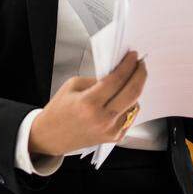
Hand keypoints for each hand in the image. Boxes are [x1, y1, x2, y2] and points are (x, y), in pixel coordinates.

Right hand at [29, 52, 146, 155]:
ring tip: (131, 80)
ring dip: (135, 90)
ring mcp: (110, 130)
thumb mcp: (72, 86)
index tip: (134, 56)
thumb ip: (96, 80)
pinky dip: (130, 105)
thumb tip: (118, 73)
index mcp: (88, 103)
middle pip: (132, 92)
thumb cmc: (59, 110)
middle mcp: (102, 118)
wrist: (51, 136)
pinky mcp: (115, 137)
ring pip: (135, 105)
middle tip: (141, 64)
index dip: (128, 65)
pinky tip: (124, 98)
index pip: (116, 80)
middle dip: (140, 74)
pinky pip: (131, 116)